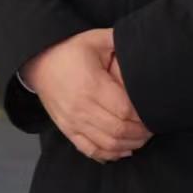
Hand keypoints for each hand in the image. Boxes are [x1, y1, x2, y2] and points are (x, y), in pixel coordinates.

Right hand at [20, 28, 150, 162]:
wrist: (38, 63)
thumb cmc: (69, 51)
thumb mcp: (95, 38)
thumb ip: (119, 41)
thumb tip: (143, 44)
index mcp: (91, 85)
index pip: (125, 110)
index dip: (143, 116)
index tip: (154, 112)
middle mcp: (81, 107)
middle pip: (118, 130)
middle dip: (140, 133)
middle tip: (153, 127)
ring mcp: (73, 121)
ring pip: (107, 144)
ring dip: (129, 145)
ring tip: (141, 138)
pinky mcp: (67, 129)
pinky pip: (90, 150)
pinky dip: (109, 154)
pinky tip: (122, 150)